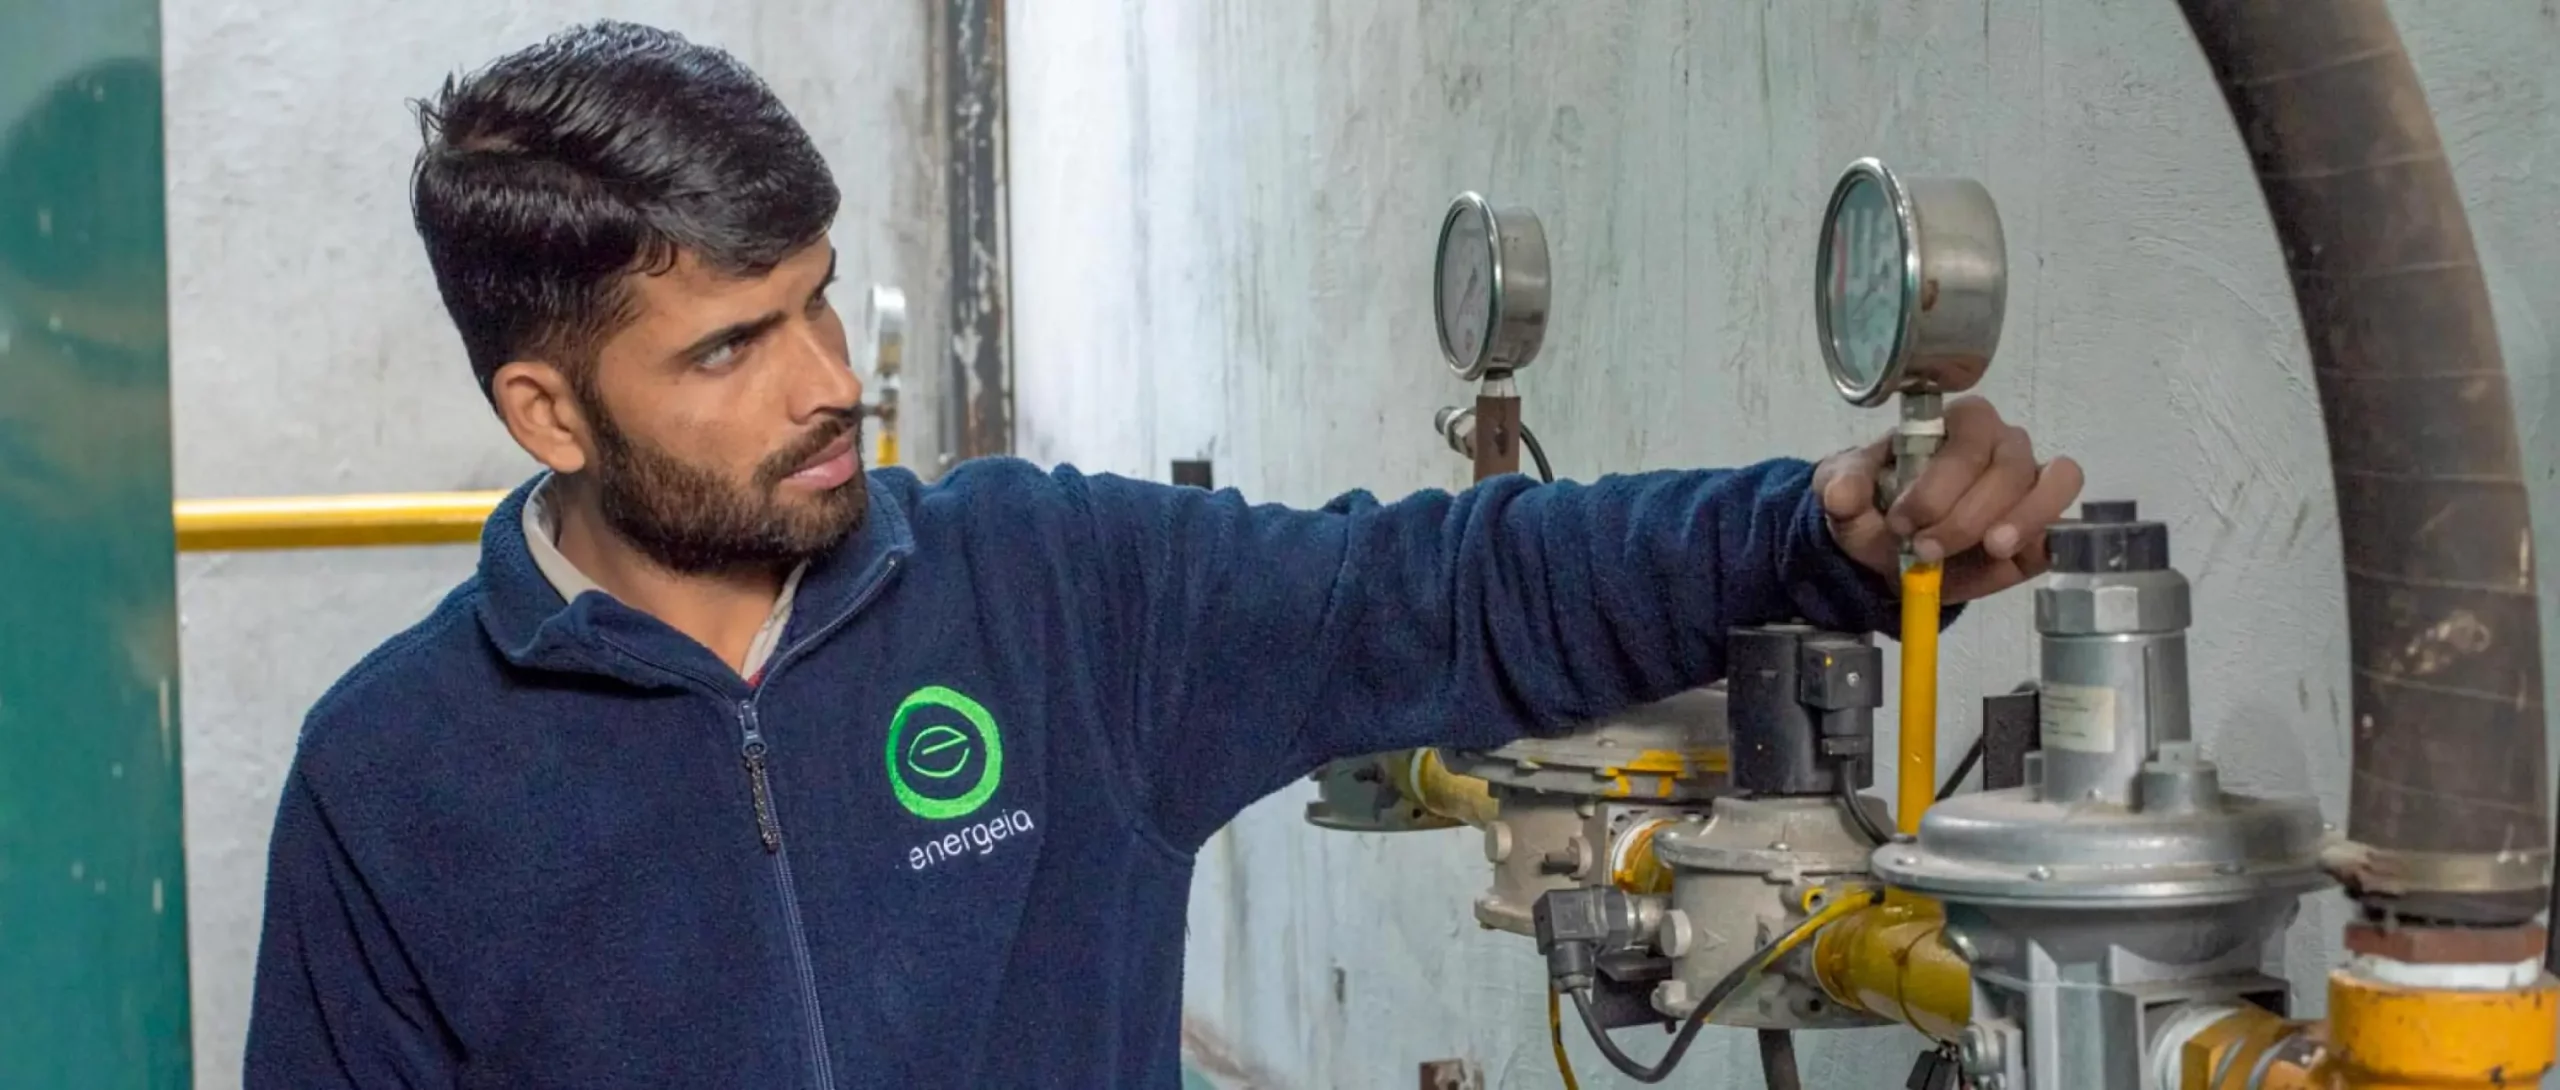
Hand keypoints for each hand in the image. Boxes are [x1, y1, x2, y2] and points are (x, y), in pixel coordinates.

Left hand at [1813, 396, 2084, 602]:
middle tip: (1926, 549)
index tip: (1903, 522)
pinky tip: (2013, 554)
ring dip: (2019, 518)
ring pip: (2050, 483)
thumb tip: (1841, 493)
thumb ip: (1841, 488)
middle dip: (1966, 513)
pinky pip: (2065, 518)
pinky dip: (2045, 533)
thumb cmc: (1877, 509)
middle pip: (2008, 464)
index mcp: (1957, 424)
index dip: (1940, 480)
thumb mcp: (1847, 496)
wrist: (1892, 554)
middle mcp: (2002, 445)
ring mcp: (2029, 483)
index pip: (1970, 433)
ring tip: (1990, 548)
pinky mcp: (2043, 524)